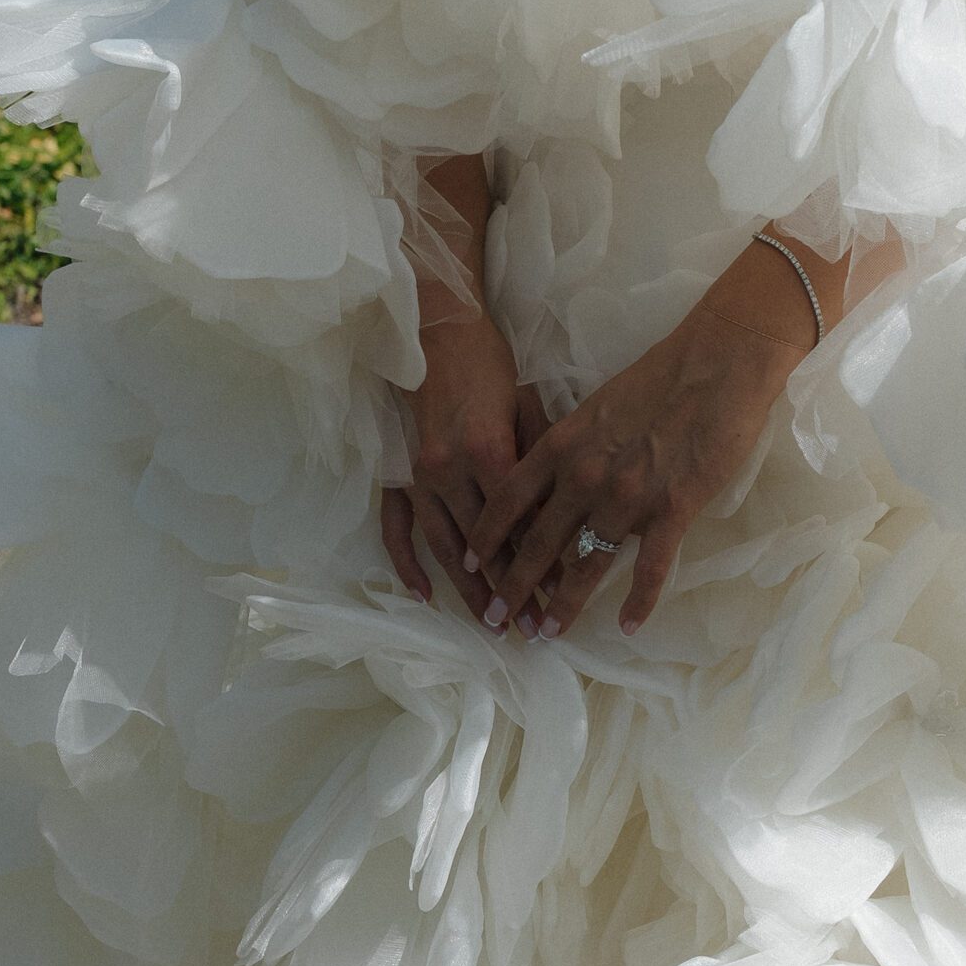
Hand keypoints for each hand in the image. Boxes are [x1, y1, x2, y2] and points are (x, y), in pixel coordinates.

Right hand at [381, 311, 549, 618]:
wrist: (438, 336)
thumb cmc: (492, 368)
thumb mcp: (528, 407)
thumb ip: (541, 462)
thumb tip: (568, 515)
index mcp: (488, 452)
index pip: (520, 525)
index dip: (542, 563)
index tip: (565, 595)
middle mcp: (449, 471)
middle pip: (484, 546)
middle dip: (511, 591)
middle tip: (534, 630)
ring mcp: (418, 477)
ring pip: (445, 548)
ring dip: (468, 591)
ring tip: (491, 626)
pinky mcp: (398, 475)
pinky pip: (397, 529)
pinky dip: (408, 564)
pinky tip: (424, 596)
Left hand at [463, 299, 808, 641]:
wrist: (718, 362)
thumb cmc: (661, 374)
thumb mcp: (599, 404)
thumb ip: (575, 444)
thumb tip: (561, 479)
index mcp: (563, 444)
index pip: (508, 499)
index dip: (485, 536)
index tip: (470, 564)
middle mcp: (585, 475)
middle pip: (536, 543)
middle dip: (512, 586)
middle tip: (496, 618)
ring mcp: (628, 496)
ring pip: (585, 565)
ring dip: (565, 605)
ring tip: (549, 633)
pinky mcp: (673, 509)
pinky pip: (650, 568)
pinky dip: (639, 601)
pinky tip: (630, 626)